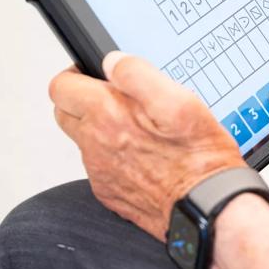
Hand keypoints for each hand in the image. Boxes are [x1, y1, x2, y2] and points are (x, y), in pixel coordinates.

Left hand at [48, 52, 244, 240]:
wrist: (207, 207)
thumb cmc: (199, 158)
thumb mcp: (180, 102)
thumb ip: (138, 74)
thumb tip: (112, 61)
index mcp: (107, 116)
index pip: (60, 87)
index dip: (76, 75)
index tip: (96, 75)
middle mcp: (95, 145)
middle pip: (64, 113)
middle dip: (81, 100)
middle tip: (114, 98)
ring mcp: (100, 172)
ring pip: (83, 141)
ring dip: (100, 129)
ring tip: (139, 128)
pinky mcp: (109, 193)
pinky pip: (100, 166)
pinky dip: (115, 156)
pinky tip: (145, 155)